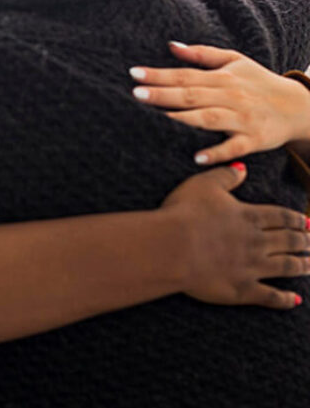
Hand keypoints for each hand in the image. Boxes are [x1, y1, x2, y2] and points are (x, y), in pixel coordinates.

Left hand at [130, 42, 309, 164]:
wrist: (300, 107)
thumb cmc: (259, 82)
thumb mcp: (235, 61)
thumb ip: (202, 54)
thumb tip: (171, 45)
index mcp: (223, 77)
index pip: (185, 75)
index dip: (159, 74)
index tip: (133, 73)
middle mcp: (231, 96)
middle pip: (192, 95)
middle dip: (163, 94)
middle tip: (135, 93)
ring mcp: (242, 119)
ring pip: (210, 118)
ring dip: (184, 119)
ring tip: (159, 119)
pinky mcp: (254, 140)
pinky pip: (233, 148)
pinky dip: (217, 152)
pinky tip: (196, 157)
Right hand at [161, 163, 309, 308]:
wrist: (172, 246)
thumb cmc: (184, 213)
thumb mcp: (203, 185)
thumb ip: (225, 176)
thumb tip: (243, 168)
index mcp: (249, 217)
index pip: (281, 217)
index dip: (296, 219)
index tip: (307, 222)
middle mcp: (257, 242)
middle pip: (289, 241)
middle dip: (303, 241)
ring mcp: (252, 267)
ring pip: (287, 267)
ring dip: (302, 266)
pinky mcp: (242, 289)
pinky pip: (270, 296)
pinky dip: (285, 299)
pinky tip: (295, 300)